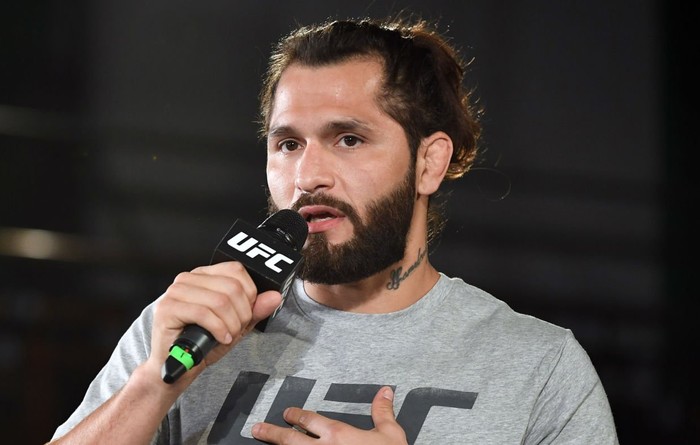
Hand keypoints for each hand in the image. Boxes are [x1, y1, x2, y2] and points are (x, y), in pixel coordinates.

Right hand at [146, 261, 281, 383]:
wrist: (177, 367)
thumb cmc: (202, 344)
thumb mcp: (235, 325)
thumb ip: (254, 310)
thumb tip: (274, 296)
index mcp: (204, 276)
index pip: (236, 270)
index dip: (249, 294)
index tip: (246, 314)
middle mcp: (188, 279)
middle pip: (231, 287)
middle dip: (241, 314)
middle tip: (236, 330)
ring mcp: (175, 292)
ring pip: (219, 301)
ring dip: (230, 324)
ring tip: (226, 336)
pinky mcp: (167, 308)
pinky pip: (203, 313)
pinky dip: (218, 329)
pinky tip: (218, 338)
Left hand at [251, 386, 407, 444]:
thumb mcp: (390, 434)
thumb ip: (382, 412)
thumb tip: (384, 392)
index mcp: (339, 435)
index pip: (310, 420)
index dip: (296, 416)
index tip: (288, 413)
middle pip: (290, 440)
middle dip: (273, 433)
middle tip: (257, 428)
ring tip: (259, 440)